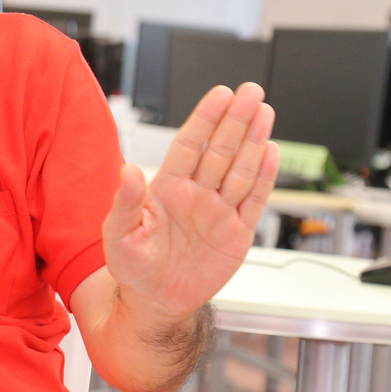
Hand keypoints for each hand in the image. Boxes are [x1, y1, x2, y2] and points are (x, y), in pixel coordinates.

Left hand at [104, 82, 278, 317]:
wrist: (155, 300)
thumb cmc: (132, 265)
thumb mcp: (118, 234)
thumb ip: (125, 201)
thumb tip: (126, 169)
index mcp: (167, 187)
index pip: (190, 144)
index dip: (205, 118)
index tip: (220, 94)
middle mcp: (196, 193)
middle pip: (221, 149)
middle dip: (236, 119)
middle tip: (251, 91)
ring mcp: (218, 210)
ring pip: (241, 169)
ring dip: (254, 140)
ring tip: (265, 112)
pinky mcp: (237, 232)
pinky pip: (254, 200)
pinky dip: (265, 177)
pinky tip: (272, 152)